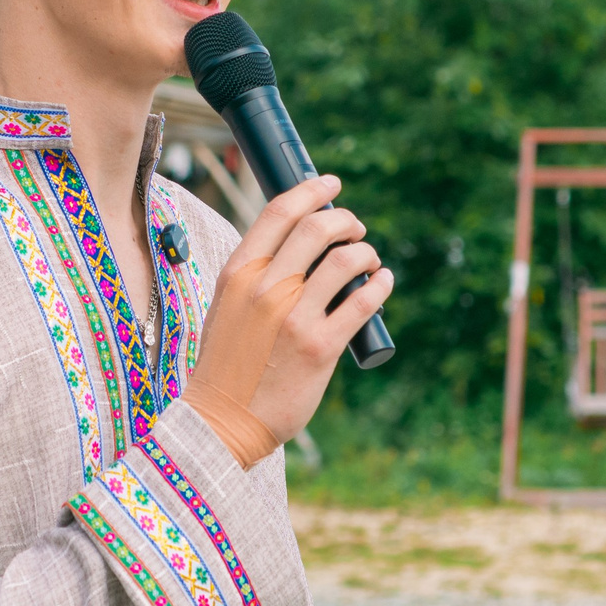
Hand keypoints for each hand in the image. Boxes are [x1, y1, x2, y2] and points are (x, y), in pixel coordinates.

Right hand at [185, 176, 393, 460]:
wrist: (222, 421)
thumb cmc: (228, 366)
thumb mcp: (228, 307)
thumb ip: (256, 277)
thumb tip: (299, 248)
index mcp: (238, 274)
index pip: (279, 211)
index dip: (311, 190)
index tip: (331, 184)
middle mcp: (265, 289)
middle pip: (317, 226)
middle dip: (346, 219)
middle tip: (356, 229)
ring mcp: (293, 318)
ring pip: (345, 259)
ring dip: (366, 252)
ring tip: (369, 261)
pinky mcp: (320, 347)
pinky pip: (363, 302)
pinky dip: (381, 284)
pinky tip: (383, 282)